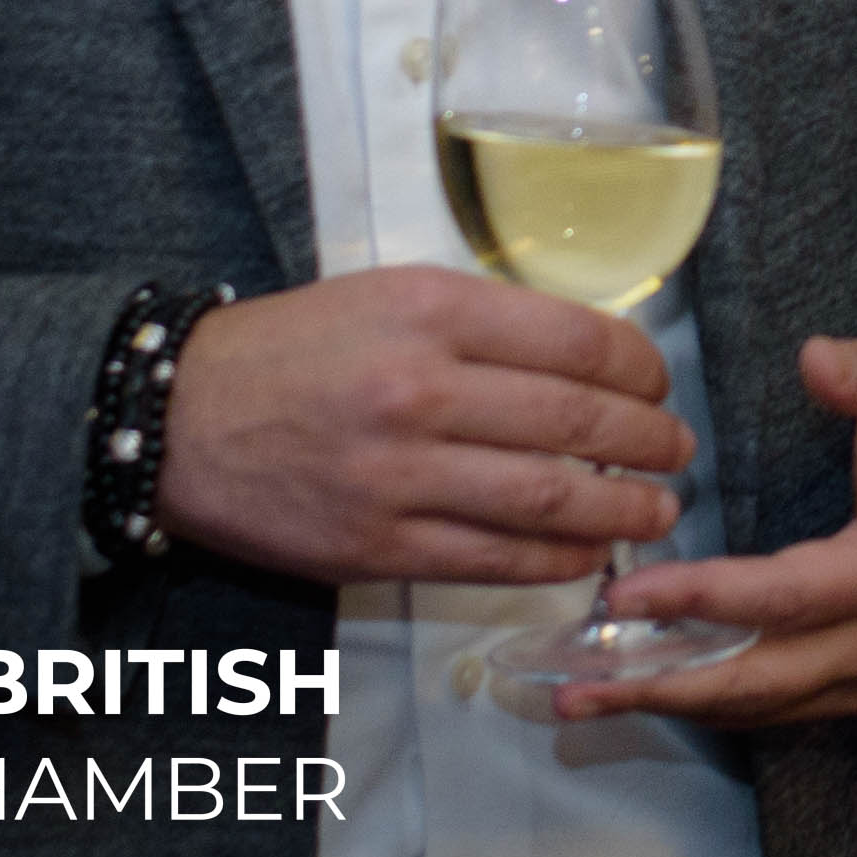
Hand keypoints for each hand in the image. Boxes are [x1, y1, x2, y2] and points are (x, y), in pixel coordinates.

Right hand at [151, 268, 690, 587]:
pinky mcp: (377, 546)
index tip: (658, 385)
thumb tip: (592, 361)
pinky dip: (555, 560)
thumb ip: (486, 324)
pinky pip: (492, 561)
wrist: (179, 417)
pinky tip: (587, 553)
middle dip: (647, 442)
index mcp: (432, 312)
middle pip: (575, 423)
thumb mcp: (392, 296)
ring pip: (546, 499)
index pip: (576, 342)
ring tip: (657, 509)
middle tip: (677, 450)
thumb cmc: (295, 348)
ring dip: (620, 510)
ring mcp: (399, 476)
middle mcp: (420, 390)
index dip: (640, 370)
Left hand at [566, 334, 856, 731]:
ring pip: (758, 705)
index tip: (629, 594)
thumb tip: (813, 358)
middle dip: (666, 679)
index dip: (707, 599)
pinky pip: (768, 709)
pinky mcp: (845, 690)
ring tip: (584, 695)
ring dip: (670, 702)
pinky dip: (703, 704)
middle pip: (761, 676)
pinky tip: (642, 691)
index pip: (789, 596)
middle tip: (580, 675)